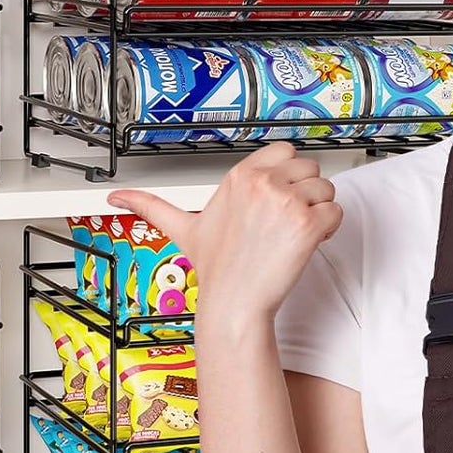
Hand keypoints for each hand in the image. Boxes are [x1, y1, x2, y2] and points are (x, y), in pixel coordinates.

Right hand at [106, 142, 341, 324]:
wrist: (234, 302)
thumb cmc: (217, 267)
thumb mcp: (183, 228)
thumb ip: (149, 206)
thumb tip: (116, 197)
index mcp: (240, 176)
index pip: (284, 150)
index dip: (288, 173)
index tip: (280, 195)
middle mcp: (262, 182)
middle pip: (310, 167)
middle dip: (306, 192)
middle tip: (288, 220)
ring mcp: (286, 201)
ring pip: (326, 188)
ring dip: (319, 211)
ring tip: (296, 233)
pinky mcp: (307, 223)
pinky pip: (336, 211)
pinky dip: (330, 228)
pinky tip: (308, 242)